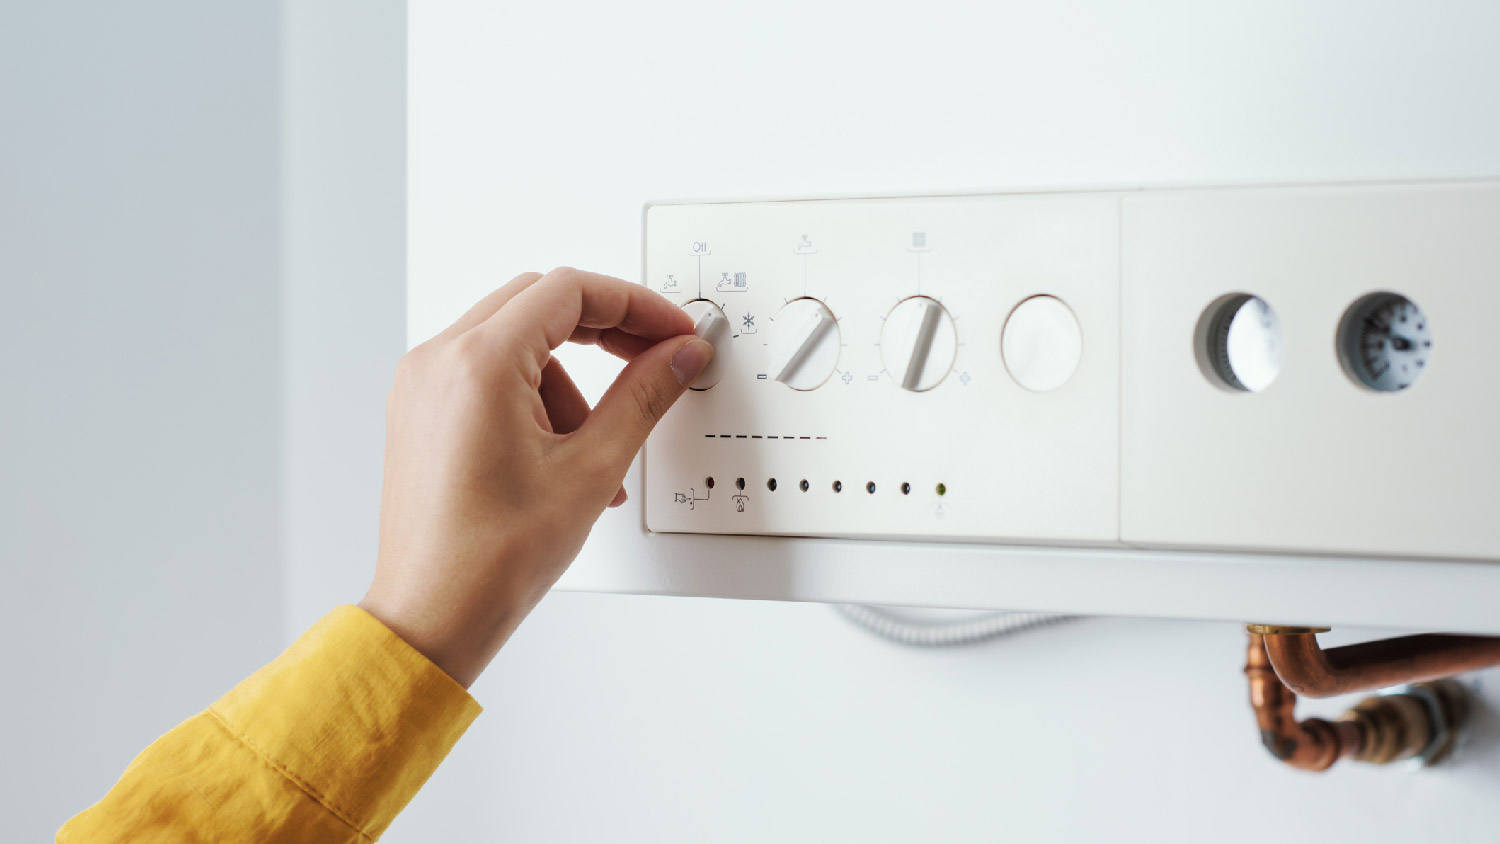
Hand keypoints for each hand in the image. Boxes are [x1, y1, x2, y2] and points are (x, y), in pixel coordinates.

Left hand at [358, 268, 712, 686]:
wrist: (434, 614)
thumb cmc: (489, 560)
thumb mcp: (591, 469)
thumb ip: (644, 396)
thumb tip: (677, 356)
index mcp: (478, 364)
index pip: (570, 290)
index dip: (634, 304)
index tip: (672, 330)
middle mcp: (439, 361)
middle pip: (540, 301)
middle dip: (604, 328)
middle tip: (652, 358)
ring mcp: (423, 385)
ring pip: (515, 336)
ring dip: (569, 373)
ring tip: (593, 443)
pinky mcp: (420, 410)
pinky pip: (486, 370)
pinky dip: (533, 391)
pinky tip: (559, 447)